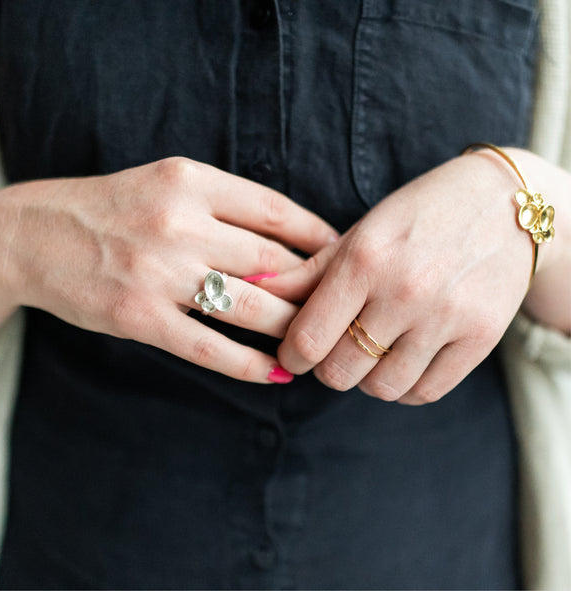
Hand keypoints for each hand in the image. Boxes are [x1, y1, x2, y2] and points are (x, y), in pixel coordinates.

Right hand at [0, 157, 335, 380]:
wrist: (34, 235)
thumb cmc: (112, 207)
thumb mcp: (169, 183)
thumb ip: (226, 205)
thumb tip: (289, 239)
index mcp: (191, 181)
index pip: (277, 211)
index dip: (319, 237)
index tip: (341, 256)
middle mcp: (179, 224)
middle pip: (273, 260)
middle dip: (313, 287)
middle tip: (339, 304)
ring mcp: (160, 273)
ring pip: (251, 306)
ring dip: (292, 326)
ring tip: (315, 339)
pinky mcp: (140, 318)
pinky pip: (211, 347)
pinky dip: (250, 364)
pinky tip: (277, 373)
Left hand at [262, 150, 566, 403]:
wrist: (503, 204)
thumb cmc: (418, 215)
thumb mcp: (359, 234)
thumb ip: (307, 272)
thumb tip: (255, 291)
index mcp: (365, 259)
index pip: (308, 338)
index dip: (292, 355)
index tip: (295, 353)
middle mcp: (405, 291)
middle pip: (340, 371)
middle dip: (328, 367)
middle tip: (335, 349)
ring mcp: (447, 317)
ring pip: (382, 388)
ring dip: (367, 379)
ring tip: (371, 352)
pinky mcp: (481, 338)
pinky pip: (426, 392)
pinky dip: (405, 387)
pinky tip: (401, 363)